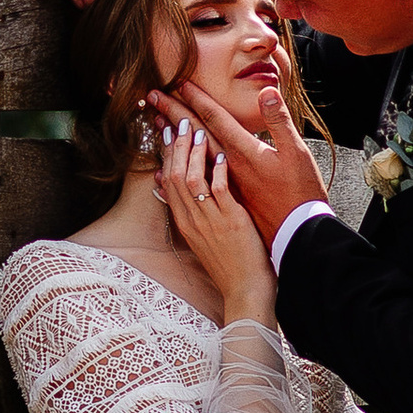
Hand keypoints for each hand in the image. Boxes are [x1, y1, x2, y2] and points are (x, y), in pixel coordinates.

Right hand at [153, 113, 277, 323]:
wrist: (245, 291)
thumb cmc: (228, 264)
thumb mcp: (201, 238)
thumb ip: (189, 212)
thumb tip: (172, 191)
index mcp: (184, 221)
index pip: (167, 180)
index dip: (167, 154)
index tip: (168, 131)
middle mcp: (192, 219)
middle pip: (174, 175)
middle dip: (176, 146)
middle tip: (180, 121)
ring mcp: (209, 221)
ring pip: (191, 180)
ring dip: (193, 154)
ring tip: (198, 131)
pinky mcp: (230, 223)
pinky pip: (218, 192)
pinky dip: (218, 172)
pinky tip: (222, 156)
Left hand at [175, 73, 326, 249]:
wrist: (297, 235)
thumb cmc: (301, 193)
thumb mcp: (297, 153)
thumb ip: (279, 122)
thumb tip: (267, 91)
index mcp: (244, 153)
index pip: (214, 120)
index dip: (197, 99)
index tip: (179, 83)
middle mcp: (228, 168)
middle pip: (195, 135)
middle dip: (174, 113)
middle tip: (153, 96)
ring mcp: (224, 185)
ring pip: (190, 157)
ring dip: (173, 139)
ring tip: (158, 123)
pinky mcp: (224, 200)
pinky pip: (194, 185)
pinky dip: (178, 174)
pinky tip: (164, 172)